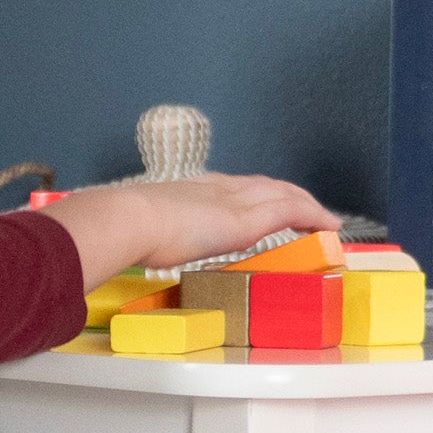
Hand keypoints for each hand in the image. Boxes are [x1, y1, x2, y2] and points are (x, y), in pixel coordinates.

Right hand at [41, 175, 338, 291]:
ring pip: (284, 193)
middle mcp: (216, 188)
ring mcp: (235, 201)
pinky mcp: (249, 219)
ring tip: (322, 218)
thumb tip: (102, 248)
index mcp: (187, 190)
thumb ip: (127, 236)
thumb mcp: (126, 230)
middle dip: (284, 193)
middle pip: (262, 185)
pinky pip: (295, 209)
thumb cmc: (116, 228)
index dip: (248, 192)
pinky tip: (330, 226)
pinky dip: (315, 215)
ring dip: (306, 203)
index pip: (229, 187)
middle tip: (303, 206)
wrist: (124, 220)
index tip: (256, 201)